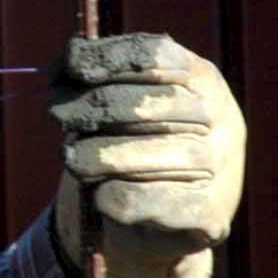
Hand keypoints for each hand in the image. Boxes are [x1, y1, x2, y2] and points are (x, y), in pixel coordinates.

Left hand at [50, 32, 245, 277]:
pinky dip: (107, 197)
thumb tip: (62, 63)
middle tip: (57, 114)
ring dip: (89, 157)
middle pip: (141, 104)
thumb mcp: (123, 103)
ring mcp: (220, 167)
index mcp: (203, 79)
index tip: (71, 66)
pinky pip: (136, 200)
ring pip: (132, 155)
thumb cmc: (138, 146)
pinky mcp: (208, 213)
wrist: (165, 221)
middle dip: (88, 107)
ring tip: (73, 158)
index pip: (155, 56)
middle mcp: (220, 118)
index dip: (108, 58)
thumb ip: (95, 78)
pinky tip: (102, 194)